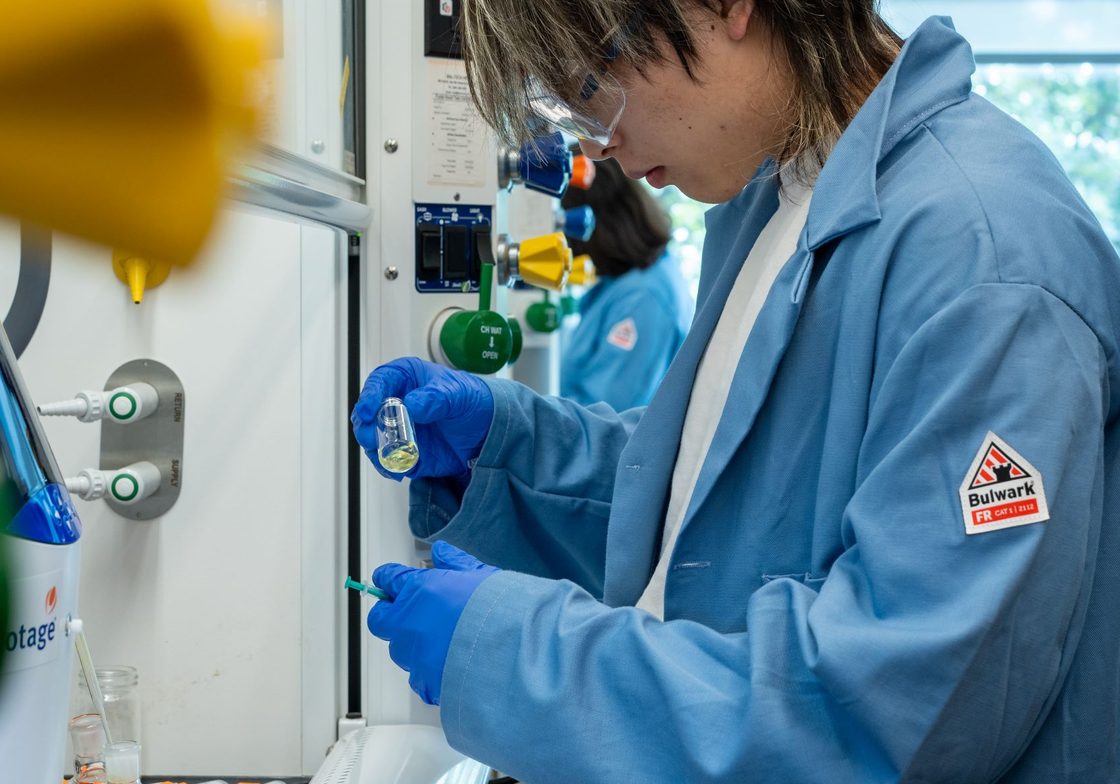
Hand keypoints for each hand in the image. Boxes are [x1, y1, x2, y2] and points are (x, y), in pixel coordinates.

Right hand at [351, 357, 494, 480]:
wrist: (489, 430)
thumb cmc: (473, 401)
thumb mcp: (459, 394)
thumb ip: (436, 397)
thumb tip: (412, 404)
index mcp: (406, 378)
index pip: (379, 382)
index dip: (369, 396)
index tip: (366, 411)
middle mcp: (396, 403)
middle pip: (367, 414)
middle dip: (367, 428)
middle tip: (373, 440)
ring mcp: (398, 429)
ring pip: (373, 440)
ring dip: (376, 451)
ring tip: (390, 459)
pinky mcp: (404, 451)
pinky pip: (388, 460)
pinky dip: (390, 467)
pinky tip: (399, 470)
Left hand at [367, 541, 498, 704]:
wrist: (509, 650)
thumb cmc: (497, 609)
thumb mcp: (479, 575)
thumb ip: (455, 562)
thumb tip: (441, 551)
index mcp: (419, 589)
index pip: (388, 579)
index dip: (389, 580)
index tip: (389, 582)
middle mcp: (407, 622)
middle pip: (380, 619)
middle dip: (389, 615)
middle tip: (409, 614)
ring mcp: (412, 654)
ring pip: (399, 649)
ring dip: (413, 645)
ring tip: (443, 643)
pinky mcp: (423, 681)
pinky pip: (418, 677)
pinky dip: (430, 672)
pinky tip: (452, 664)